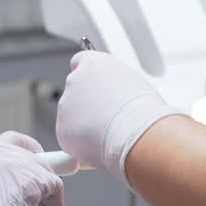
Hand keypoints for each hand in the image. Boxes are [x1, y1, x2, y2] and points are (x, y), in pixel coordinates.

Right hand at [0, 132, 64, 205]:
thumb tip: (18, 189)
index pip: (14, 140)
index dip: (30, 152)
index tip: (35, 169)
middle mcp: (3, 154)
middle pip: (37, 160)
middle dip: (41, 184)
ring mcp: (21, 164)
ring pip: (49, 176)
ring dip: (45, 202)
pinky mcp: (36, 178)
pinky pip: (57, 189)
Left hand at [55, 51, 180, 186]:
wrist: (138, 136)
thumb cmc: (143, 111)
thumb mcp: (132, 83)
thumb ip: (112, 82)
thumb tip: (111, 93)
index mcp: (93, 64)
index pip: (79, 62)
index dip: (87, 77)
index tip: (93, 86)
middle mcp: (74, 80)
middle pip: (75, 90)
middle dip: (86, 103)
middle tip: (106, 116)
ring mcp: (66, 105)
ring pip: (72, 115)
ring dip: (84, 123)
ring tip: (109, 132)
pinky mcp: (62, 130)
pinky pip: (70, 136)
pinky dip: (81, 142)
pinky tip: (100, 143)